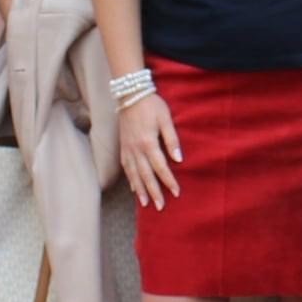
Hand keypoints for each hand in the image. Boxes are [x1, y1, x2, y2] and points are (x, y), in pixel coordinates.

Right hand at [119, 92, 181, 209]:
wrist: (130, 95)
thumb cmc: (151, 105)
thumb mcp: (166, 119)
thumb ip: (172, 139)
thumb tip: (179, 159)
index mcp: (148, 143)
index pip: (161, 167)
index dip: (168, 181)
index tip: (176, 192)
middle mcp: (136, 149)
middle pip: (146, 175)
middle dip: (154, 192)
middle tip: (160, 206)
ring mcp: (128, 149)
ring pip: (134, 174)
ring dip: (141, 190)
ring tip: (146, 204)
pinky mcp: (123, 147)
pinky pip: (126, 167)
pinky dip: (131, 180)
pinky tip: (135, 188)